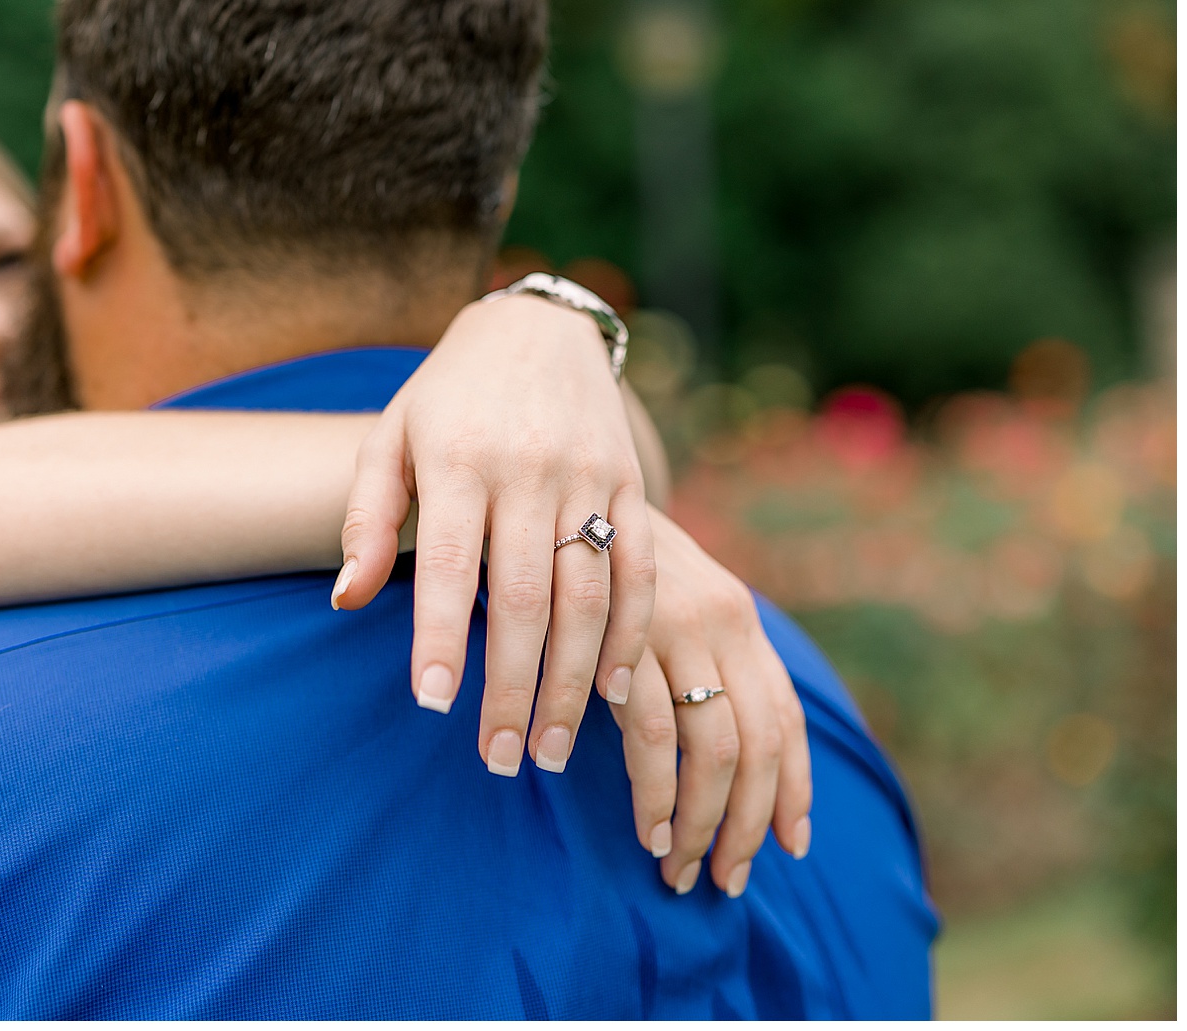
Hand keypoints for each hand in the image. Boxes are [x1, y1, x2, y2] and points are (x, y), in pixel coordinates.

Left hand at [334, 292, 656, 778]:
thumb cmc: (446, 399)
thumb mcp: (390, 439)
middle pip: (524, 599)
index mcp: (458, 461)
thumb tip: (345, 604)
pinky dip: (628, 635)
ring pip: (586, 597)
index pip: (446, 565)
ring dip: (571, 682)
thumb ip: (366, 520)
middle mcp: (527, 471)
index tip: (432, 706)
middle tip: (500, 760)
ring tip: (550, 749)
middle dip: (513, 687)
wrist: (536, 330)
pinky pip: (638, 572)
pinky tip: (613, 693)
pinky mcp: (630, 484)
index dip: (439, 638)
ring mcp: (588, 478)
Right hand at [637, 508, 812, 895]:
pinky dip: (652, 790)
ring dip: (695, 820)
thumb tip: (711, 741)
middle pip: (756, 744)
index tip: (790, 847)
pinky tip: (642, 825)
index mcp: (739, 616)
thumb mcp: (663, 593)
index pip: (785, 718)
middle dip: (745, 824)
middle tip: (722, 879)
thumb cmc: (600, 550)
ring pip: (711, 748)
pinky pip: (651, 732)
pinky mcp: (625, 635)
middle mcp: (722, 620)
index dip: (794, 789)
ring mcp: (676, 627)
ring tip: (672, 866)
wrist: (555, 469)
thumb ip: (690, 651)